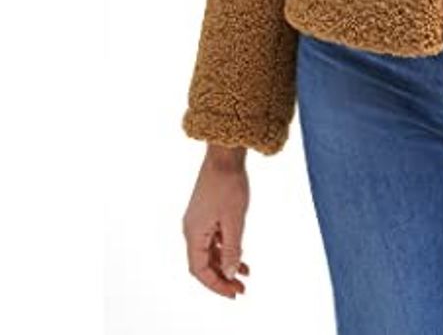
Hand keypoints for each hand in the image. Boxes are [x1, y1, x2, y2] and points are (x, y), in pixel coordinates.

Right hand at [182, 144, 251, 297]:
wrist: (224, 155)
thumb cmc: (228, 184)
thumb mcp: (234, 220)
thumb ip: (232, 248)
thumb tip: (228, 273)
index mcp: (194, 233)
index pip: (200, 270)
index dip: (216, 285)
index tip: (233, 293)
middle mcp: (192, 229)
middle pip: (203, 263)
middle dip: (222, 277)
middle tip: (241, 288)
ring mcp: (199, 221)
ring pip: (210, 251)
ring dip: (225, 264)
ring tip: (245, 275)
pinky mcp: (207, 213)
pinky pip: (214, 239)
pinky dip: (226, 249)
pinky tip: (241, 255)